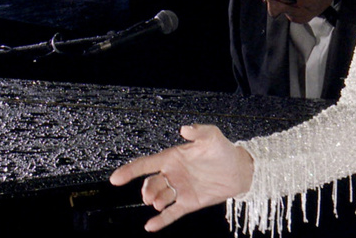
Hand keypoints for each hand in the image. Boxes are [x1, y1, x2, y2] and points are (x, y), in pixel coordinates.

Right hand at [110, 124, 253, 231]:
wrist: (239, 170)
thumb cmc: (224, 150)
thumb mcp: (212, 136)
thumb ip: (198, 131)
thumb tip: (185, 128)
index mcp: (173, 157)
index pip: (146, 164)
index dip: (130, 170)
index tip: (115, 178)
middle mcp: (173, 174)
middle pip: (151, 183)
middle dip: (147, 190)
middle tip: (149, 194)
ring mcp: (180, 189)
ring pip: (160, 197)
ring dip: (156, 201)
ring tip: (159, 202)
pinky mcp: (189, 202)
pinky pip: (171, 213)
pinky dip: (161, 220)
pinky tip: (151, 226)